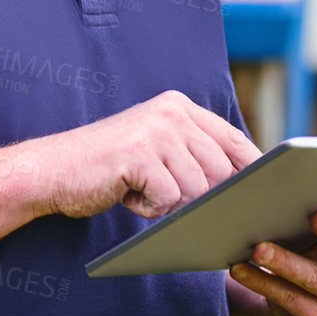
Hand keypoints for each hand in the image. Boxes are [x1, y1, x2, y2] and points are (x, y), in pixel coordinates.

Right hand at [22, 90, 260, 218]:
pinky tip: (128, 195)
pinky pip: (170, 200)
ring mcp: (155, 131)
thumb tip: (245, 186)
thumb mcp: (156, 149)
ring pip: (197, 188)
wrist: (53, 170)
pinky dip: (150, 209)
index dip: (252, 169)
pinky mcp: (140, 156)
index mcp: (179, 106)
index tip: (263, 193)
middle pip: (220, 170)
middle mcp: (171, 112)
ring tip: (141, 190)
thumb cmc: (109, 168)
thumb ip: (194, 154)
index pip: (233, 139)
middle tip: (170, 199)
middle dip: (203, 196)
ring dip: (172, 203)